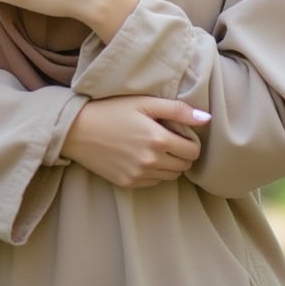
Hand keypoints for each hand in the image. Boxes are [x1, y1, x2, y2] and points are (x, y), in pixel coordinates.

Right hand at [61, 95, 210, 187]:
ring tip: (154, 148)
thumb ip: (177, 110)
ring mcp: (138, 175)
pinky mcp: (127, 183)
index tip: (179, 133)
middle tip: (168, 140)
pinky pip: (153, 183)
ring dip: (168, 165)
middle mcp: (150, 161)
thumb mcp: (144, 102)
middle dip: (181, 154)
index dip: (190, 142)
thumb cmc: (111, 110)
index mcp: (158, 139)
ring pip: (170, 177)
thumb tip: (207, 119)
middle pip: (183, 166)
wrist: (77, 129)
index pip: (192, 151)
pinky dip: (153, 173)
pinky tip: (141, 157)